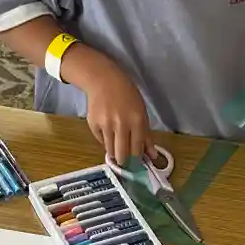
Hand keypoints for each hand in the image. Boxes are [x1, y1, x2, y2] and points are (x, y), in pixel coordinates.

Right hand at [70, 50, 151, 165]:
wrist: (104, 81)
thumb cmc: (127, 96)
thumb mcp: (142, 113)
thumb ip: (147, 136)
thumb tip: (152, 156)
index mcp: (137, 121)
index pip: (137, 150)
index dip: (136, 160)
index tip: (136, 163)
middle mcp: (120, 124)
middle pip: (122, 155)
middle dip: (124, 161)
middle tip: (125, 159)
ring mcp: (105, 125)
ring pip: (110, 150)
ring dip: (114, 151)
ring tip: (117, 142)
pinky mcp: (93, 124)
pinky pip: (100, 140)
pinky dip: (105, 139)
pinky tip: (107, 129)